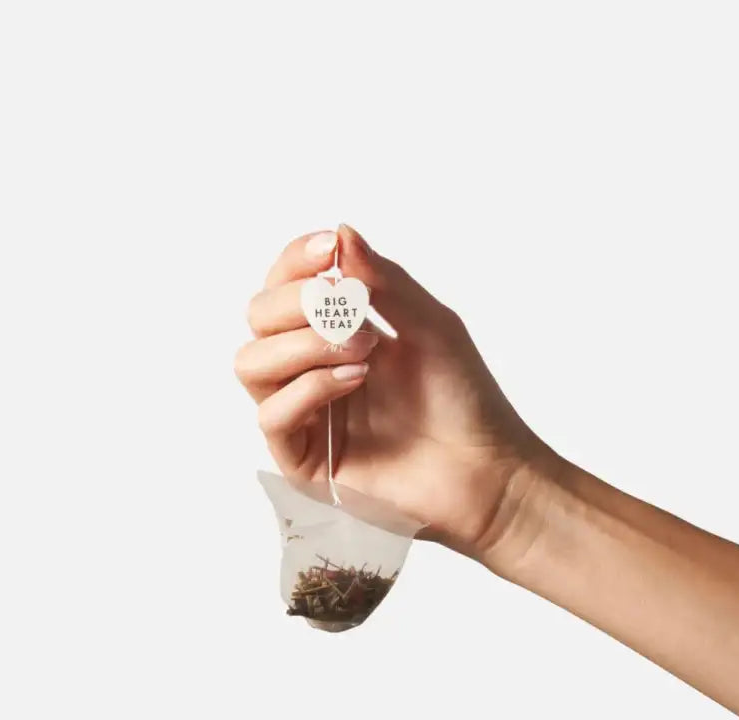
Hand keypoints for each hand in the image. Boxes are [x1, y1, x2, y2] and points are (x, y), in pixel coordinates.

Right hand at [236, 224, 558, 575]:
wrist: (486, 468)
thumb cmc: (464, 397)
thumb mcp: (431, 324)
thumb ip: (384, 282)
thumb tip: (342, 232)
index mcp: (336, 334)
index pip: (285, 287)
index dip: (295, 262)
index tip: (328, 248)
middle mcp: (311, 369)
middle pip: (258, 318)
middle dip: (298, 303)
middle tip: (354, 312)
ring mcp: (306, 415)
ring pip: (252, 363)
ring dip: (302, 345)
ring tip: (362, 350)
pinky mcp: (304, 460)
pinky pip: (272, 416)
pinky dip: (308, 388)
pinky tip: (354, 381)